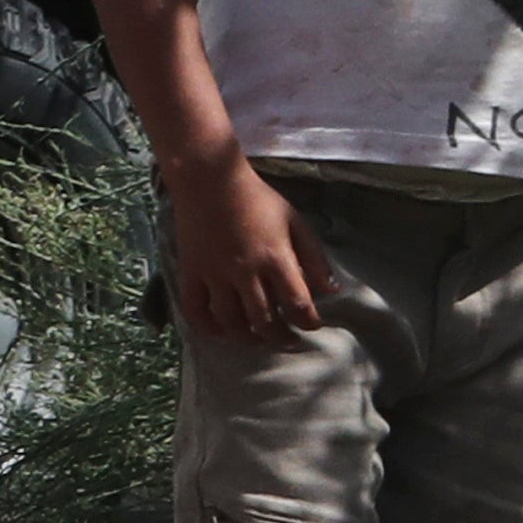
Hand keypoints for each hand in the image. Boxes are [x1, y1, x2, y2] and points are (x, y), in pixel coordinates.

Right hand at [166, 156, 333, 343]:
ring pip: (232, 321)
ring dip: (247, 337)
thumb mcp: (295, 221)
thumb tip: (331, 291)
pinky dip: (207, 327)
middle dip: (280, 337)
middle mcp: (245, 272)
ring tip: (257, 339)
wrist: (209, 181)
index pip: (298, 304)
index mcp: (275, 258)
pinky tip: (219, 331)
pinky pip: (196, 310)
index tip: (313, 325)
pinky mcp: (191, 273)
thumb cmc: (257, 199)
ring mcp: (215, 275)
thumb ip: (314, 257)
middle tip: (288, 341)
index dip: (309, 321)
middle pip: (265, 321)